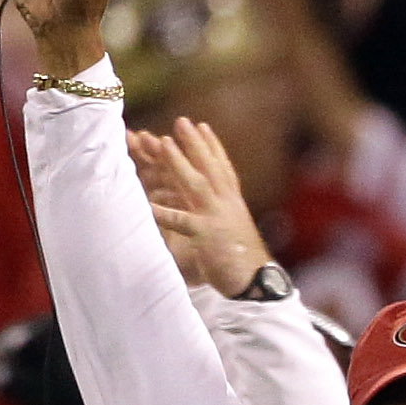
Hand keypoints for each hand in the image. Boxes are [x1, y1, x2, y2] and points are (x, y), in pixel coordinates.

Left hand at [130, 116, 277, 291]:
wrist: (258, 283)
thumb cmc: (244, 261)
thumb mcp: (234, 230)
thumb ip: (221, 214)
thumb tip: (212, 206)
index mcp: (233, 203)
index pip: (223, 168)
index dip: (212, 146)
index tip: (201, 126)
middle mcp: (226, 205)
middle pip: (209, 168)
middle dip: (195, 143)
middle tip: (181, 121)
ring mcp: (216, 218)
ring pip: (195, 185)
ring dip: (178, 163)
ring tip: (163, 143)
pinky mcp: (207, 237)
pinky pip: (182, 222)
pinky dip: (164, 213)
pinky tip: (147, 204)